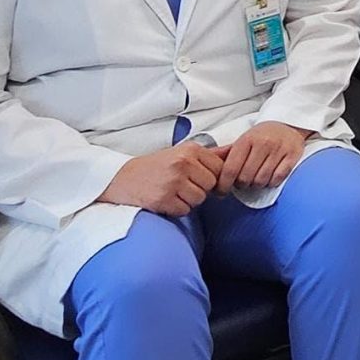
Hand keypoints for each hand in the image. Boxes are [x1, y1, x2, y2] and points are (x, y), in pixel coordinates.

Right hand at [99, 139, 226, 215]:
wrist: (124, 178)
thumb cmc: (157, 166)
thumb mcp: (183, 153)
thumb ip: (210, 155)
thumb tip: (236, 149)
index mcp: (190, 150)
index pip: (220, 169)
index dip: (212, 178)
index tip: (198, 178)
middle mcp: (182, 163)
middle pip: (210, 186)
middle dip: (199, 189)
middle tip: (181, 185)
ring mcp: (173, 181)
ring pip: (199, 199)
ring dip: (188, 200)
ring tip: (172, 191)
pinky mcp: (163, 199)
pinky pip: (184, 210)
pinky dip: (176, 208)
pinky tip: (165, 199)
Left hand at [217, 121, 307, 190]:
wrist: (288, 124)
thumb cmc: (262, 136)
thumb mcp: (243, 140)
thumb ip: (225, 153)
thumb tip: (206, 163)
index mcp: (246, 140)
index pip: (230, 169)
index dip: (223, 184)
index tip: (221, 191)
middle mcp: (263, 143)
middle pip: (245, 178)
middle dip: (241, 184)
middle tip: (243, 181)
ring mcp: (278, 150)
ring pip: (261, 181)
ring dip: (257, 184)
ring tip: (256, 178)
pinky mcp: (292, 156)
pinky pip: (277, 179)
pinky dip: (271, 182)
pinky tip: (269, 176)